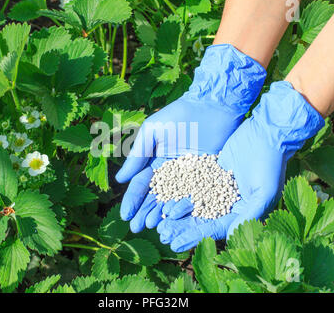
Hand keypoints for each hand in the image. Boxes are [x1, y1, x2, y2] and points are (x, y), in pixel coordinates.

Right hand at [115, 44, 265, 232]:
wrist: (212, 106)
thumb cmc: (180, 115)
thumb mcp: (152, 132)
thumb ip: (137, 155)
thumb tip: (121, 179)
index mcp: (155, 162)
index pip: (141, 185)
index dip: (132, 200)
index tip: (124, 215)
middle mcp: (171, 173)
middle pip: (155, 197)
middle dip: (144, 212)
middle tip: (136, 228)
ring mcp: (189, 178)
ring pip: (173, 200)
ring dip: (161, 214)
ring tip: (153, 227)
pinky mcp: (207, 178)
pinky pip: (195, 196)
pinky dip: (185, 208)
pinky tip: (176, 219)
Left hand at [158, 81, 324, 251]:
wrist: (267, 134)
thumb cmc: (271, 164)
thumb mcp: (264, 192)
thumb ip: (247, 215)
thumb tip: (229, 238)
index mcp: (240, 213)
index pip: (213, 229)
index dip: (193, 237)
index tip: (174, 245)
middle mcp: (227, 204)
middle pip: (199, 219)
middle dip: (180, 228)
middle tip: (162, 235)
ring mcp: (216, 188)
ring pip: (192, 203)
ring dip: (176, 212)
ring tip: (158, 221)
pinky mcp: (210, 173)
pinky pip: (190, 185)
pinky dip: (178, 192)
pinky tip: (162, 197)